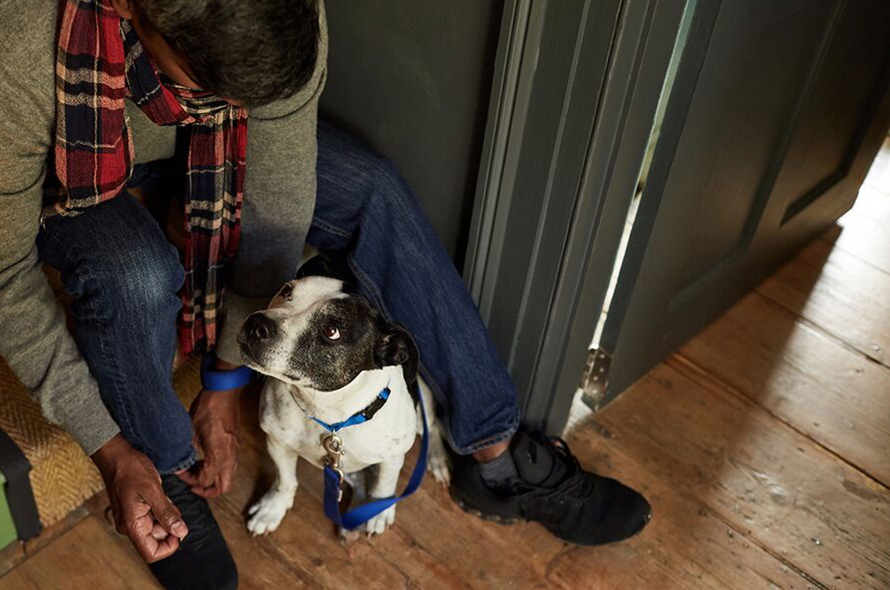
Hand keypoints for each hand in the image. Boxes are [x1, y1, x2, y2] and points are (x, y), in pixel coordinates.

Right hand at [92, 435, 187, 562]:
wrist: (116, 456)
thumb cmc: (131, 470)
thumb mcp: (153, 490)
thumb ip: (166, 514)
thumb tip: (181, 533)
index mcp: (132, 525)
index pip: (151, 553)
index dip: (169, 546)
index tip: (180, 530)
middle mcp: (130, 526)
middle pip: (157, 540)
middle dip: (170, 525)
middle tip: (169, 503)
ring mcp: (132, 519)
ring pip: (157, 527)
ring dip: (167, 515)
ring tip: (162, 496)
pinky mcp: (135, 511)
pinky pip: (154, 517)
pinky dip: (162, 509)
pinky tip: (159, 495)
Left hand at [178, 359, 241, 497]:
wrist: (225, 390)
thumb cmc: (209, 406)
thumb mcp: (191, 430)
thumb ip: (187, 451)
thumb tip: (180, 463)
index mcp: (218, 453)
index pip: (206, 480)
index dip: (191, 481)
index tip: (180, 472)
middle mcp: (229, 455)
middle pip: (223, 486)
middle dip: (207, 490)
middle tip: (193, 485)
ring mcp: (234, 449)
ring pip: (228, 476)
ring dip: (213, 479)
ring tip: (197, 470)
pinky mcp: (234, 443)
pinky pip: (229, 465)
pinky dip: (217, 468)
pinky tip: (205, 459)